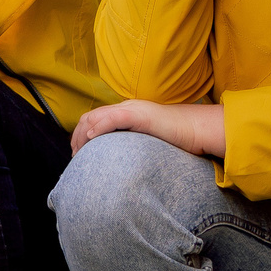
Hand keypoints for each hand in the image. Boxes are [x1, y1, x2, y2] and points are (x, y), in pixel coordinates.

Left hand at [70, 100, 226, 158]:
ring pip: (98, 116)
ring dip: (84, 134)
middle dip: (78, 135)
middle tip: (75, 155)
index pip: (95, 118)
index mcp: (126, 113)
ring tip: (79, 151)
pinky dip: (100, 126)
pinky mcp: (141, 115)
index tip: (77, 153)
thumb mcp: (146, 142)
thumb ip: (131, 145)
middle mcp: (126, 108)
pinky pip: (115, 118)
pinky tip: (93, 138)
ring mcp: (133, 110)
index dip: (81, 134)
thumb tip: (119, 163)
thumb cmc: (175, 139)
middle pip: (91, 116)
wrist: (195, 129)